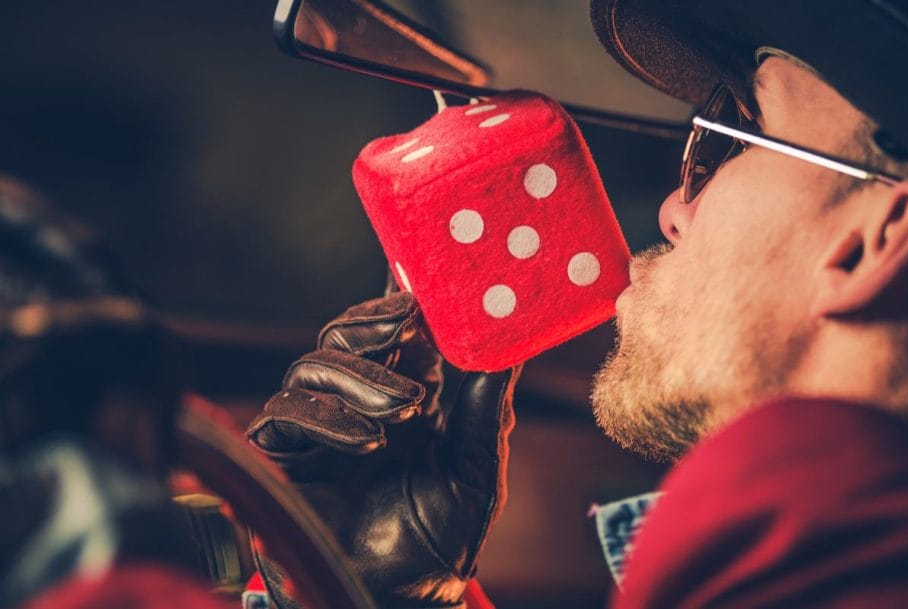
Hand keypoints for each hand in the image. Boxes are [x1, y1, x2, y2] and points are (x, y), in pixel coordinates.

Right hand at [246, 292, 520, 608]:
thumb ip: (486, 410)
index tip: (415, 271)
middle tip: (408, 323)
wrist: (404, 596)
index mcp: (410, 394)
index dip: (402, 297)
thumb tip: (509, 347)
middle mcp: (361, 401)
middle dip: (377, 321)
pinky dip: (326, 415)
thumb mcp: (476, 469)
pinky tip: (369, 440)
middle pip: (347, 332)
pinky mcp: (285, 454)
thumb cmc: (444, 535)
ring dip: (363, 377)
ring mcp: (320, 426)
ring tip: (405, 410)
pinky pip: (286, 410)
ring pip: (316, 363)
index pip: (398, 332)